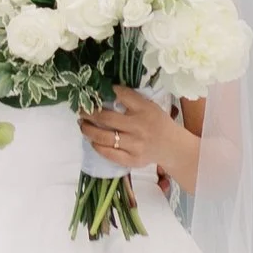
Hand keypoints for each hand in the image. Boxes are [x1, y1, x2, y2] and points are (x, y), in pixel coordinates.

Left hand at [77, 87, 194, 188]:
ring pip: (104, 137)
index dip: (104, 92)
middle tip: (81, 110)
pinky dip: (97, 146)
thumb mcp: (149, 106)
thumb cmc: (157, 122)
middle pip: (106, 118)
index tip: (93, 92)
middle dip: (89, 113)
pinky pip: (109, 154)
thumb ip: (131, 100)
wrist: (172, 146)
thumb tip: (104, 92)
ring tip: (83, 124)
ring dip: (88, 130)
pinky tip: (92, 141)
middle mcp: (139, 126)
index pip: (120, 95)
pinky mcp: (132, 160)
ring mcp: (135, 145)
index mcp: (145, 109)